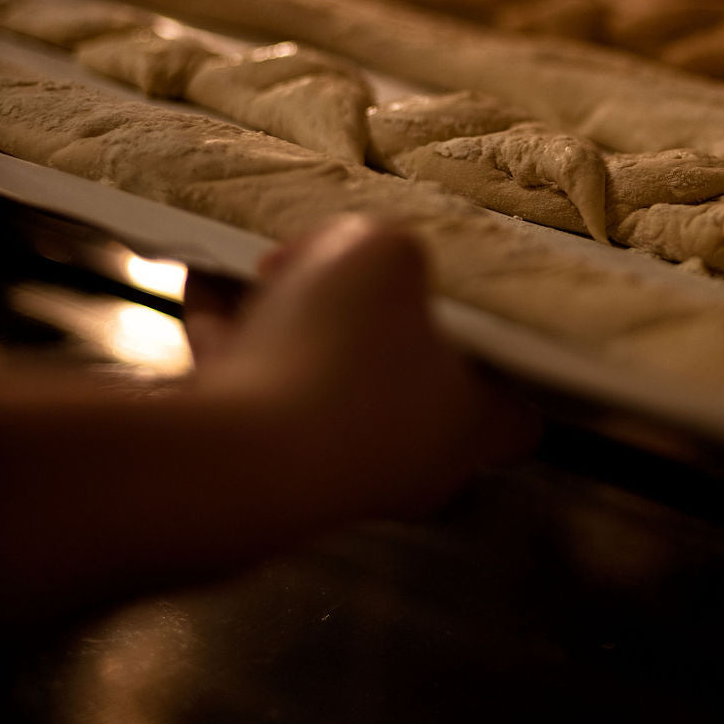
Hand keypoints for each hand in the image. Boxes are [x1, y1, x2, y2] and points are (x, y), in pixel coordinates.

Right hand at [185, 217, 539, 521]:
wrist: (231, 454)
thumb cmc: (341, 355)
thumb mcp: (385, 251)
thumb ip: (390, 246)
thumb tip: (365, 261)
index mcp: (470, 425)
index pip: (517, 413)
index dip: (505, 366)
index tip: (477, 320)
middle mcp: (410, 465)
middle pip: (407, 387)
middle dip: (373, 329)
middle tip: (347, 279)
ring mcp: (329, 476)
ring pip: (318, 385)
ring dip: (289, 325)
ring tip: (259, 267)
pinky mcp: (257, 472)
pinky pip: (249, 391)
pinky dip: (230, 340)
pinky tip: (206, 282)